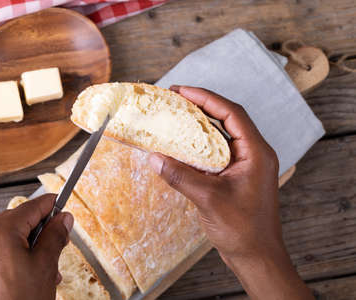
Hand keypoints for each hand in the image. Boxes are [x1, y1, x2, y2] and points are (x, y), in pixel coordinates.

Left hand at [0, 194, 73, 299]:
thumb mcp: (45, 266)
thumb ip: (55, 236)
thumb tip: (63, 219)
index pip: (31, 207)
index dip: (51, 205)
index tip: (63, 204)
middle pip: (19, 221)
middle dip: (41, 231)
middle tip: (59, 242)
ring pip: (9, 236)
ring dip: (29, 245)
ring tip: (45, 266)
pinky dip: (14, 254)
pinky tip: (29, 270)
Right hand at [148, 86, 312, 299]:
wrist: (257, 257)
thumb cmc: (242, 229)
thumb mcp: (208, 199)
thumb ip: (180, 176)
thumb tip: (154, 157)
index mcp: (256, 152)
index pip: (232, 113)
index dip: (206, 98)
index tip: (182, 91)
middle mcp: (253, 154)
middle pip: (227, 119)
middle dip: (201, 106)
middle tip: (175, 99)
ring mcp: (245, 165)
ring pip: (221, 136)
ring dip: (200, 125)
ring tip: (176, 116)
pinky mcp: (235, 177)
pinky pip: (216, 153)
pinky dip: (199, 146)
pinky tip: (182, 146)